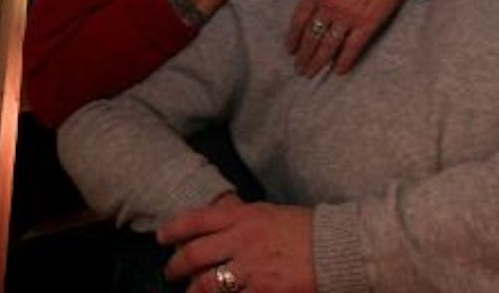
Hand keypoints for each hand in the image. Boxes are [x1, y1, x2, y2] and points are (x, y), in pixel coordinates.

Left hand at [159, 197, 315, 292]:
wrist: (337, 247)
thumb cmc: (307, 228)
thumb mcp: (270, 212)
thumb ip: (243, 219)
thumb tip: (222, 223)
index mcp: (243, 216)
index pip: (196, 220)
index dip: (172, 229)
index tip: (161, 237)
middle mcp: (241, 240)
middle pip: (193, 255)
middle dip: (176, 266)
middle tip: (171, 273)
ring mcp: (251, 268)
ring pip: (206, 284)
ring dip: (194, 291)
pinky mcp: (263, 291)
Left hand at [284, 0, 423, 75]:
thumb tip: (316, 2)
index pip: (299, 20)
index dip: (293, 37)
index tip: (290, 49)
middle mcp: (329, 6)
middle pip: (311, 36)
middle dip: (304, 55)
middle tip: (299, 68)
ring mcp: (348, 16)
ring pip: (328, 45)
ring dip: (318, 62)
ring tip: (312, 73)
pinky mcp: (367, 23)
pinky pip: (352, 47)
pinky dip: (344, 61)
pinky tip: (339, 71)